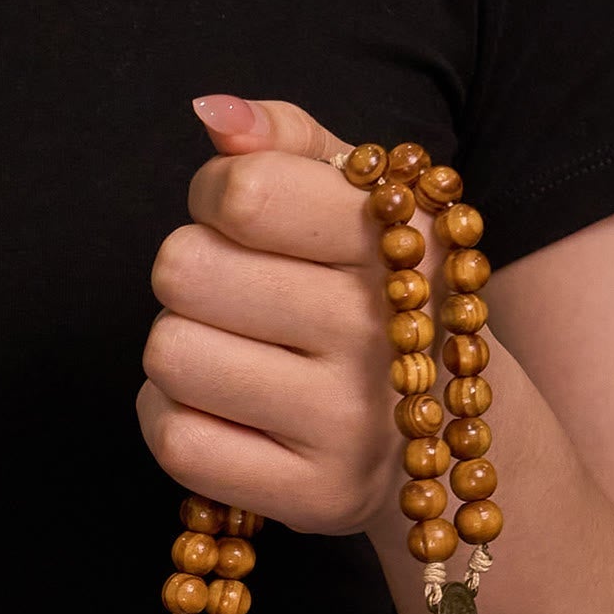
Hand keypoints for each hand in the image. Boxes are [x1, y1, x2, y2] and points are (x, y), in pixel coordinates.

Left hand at [138, 95, 440, 536]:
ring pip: (170, 356)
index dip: (211, 198)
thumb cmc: (370, 298)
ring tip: (229, 353)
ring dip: (176, 350)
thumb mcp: (353, 203)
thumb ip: (284, 143)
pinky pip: (176, 441)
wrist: (446, 432)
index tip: (235, 220)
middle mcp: (377, 330)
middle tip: (233, 298)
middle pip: (184, 272)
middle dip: (188, 276)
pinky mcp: (313, 495)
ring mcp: (349, 422)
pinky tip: (214, 409)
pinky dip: (168, 419)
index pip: (242, 193)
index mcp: (392, 238)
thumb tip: (215, 118)